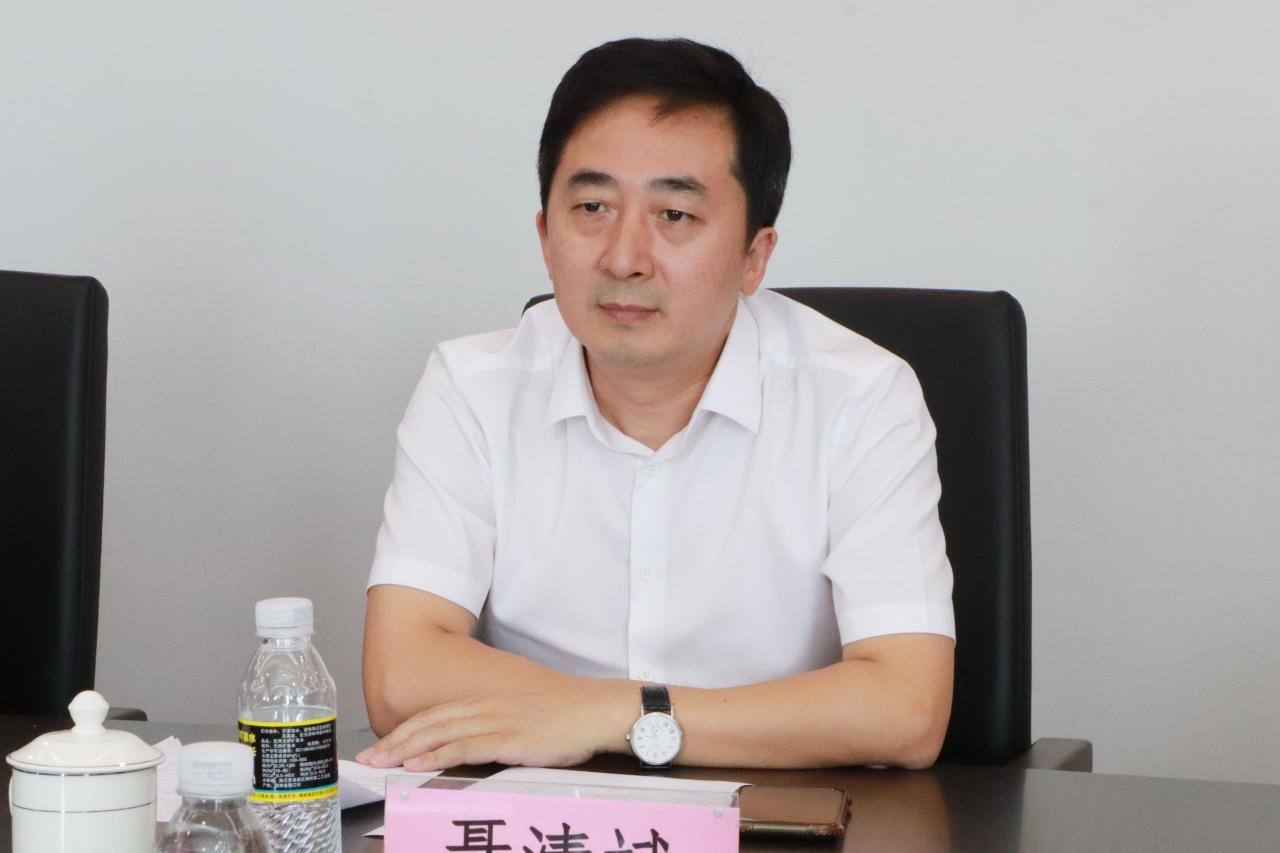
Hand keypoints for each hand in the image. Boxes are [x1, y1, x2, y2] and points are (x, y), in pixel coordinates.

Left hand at [355, 682, 630, 770]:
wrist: (596, 710)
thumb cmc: (568, 717)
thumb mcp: (525, 717)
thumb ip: (499, 729)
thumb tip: (479, 748)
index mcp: (488, 700)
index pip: (437, 714)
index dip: (406, 729)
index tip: (383, 744)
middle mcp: (485, 706)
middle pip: (429, 722)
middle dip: (394, 740)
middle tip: (368, 757)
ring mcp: (495, 720)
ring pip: (438, 733)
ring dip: (405, 748)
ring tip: (380, 762)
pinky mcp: (507, 737)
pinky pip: (462, 747)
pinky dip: (434, 755)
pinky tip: (416, 764)